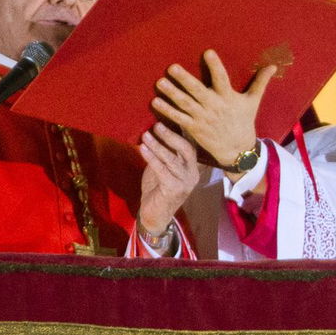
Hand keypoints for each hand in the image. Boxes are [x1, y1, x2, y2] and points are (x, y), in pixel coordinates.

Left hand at [137, 121, 198, 238]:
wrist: (155, 215)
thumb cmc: (157, 190)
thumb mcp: (161, 168)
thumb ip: (161, 154)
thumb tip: (152, 132)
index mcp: (192, 167)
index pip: (189, 145)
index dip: (179, 132)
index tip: (166, 119)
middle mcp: (192, 174)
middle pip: (186, 150)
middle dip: (171, 136)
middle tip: (157, 125)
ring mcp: (185, 182)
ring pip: (172, 159)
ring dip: (158, 145)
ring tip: (146, 135)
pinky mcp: (174, 189)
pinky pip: (162, 170)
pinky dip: (152, 158)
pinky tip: (143, 149)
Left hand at [151, 49, 276, 168]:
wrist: (237, 149)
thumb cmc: (244, 121)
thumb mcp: (253, 101)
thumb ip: (260, 82)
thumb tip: (273, 66)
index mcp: (228, 97)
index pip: (222, 79)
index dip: (215, 66)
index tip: (208, 52)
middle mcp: (215, 107)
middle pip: (198, 91)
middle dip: (185, 79)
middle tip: (172, 67)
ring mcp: (203, 118)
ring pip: (185, 104)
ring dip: (172, 93)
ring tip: (160, 83)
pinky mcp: (194, 128)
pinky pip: (179, 118)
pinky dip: (167, 111)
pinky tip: (156, 102)